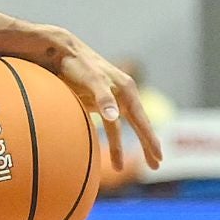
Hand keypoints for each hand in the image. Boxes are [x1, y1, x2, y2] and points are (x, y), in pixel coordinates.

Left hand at [42, 32, 163, 175]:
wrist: (61, 51)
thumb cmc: (76, 64)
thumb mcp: (89, 79)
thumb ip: (102, 97)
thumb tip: (114, 116)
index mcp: (125, 90)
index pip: (141, 119)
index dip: (149, 139)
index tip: (158, 156)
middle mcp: (122, 94)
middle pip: (138, 124)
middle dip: (147, 145)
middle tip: (156, 166)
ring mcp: (110, 99)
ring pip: (121, 128)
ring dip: (123, 148)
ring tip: (121, 168)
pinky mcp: (97, 102)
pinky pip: (109, 126)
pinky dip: (111, 140)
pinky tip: (109, 156)